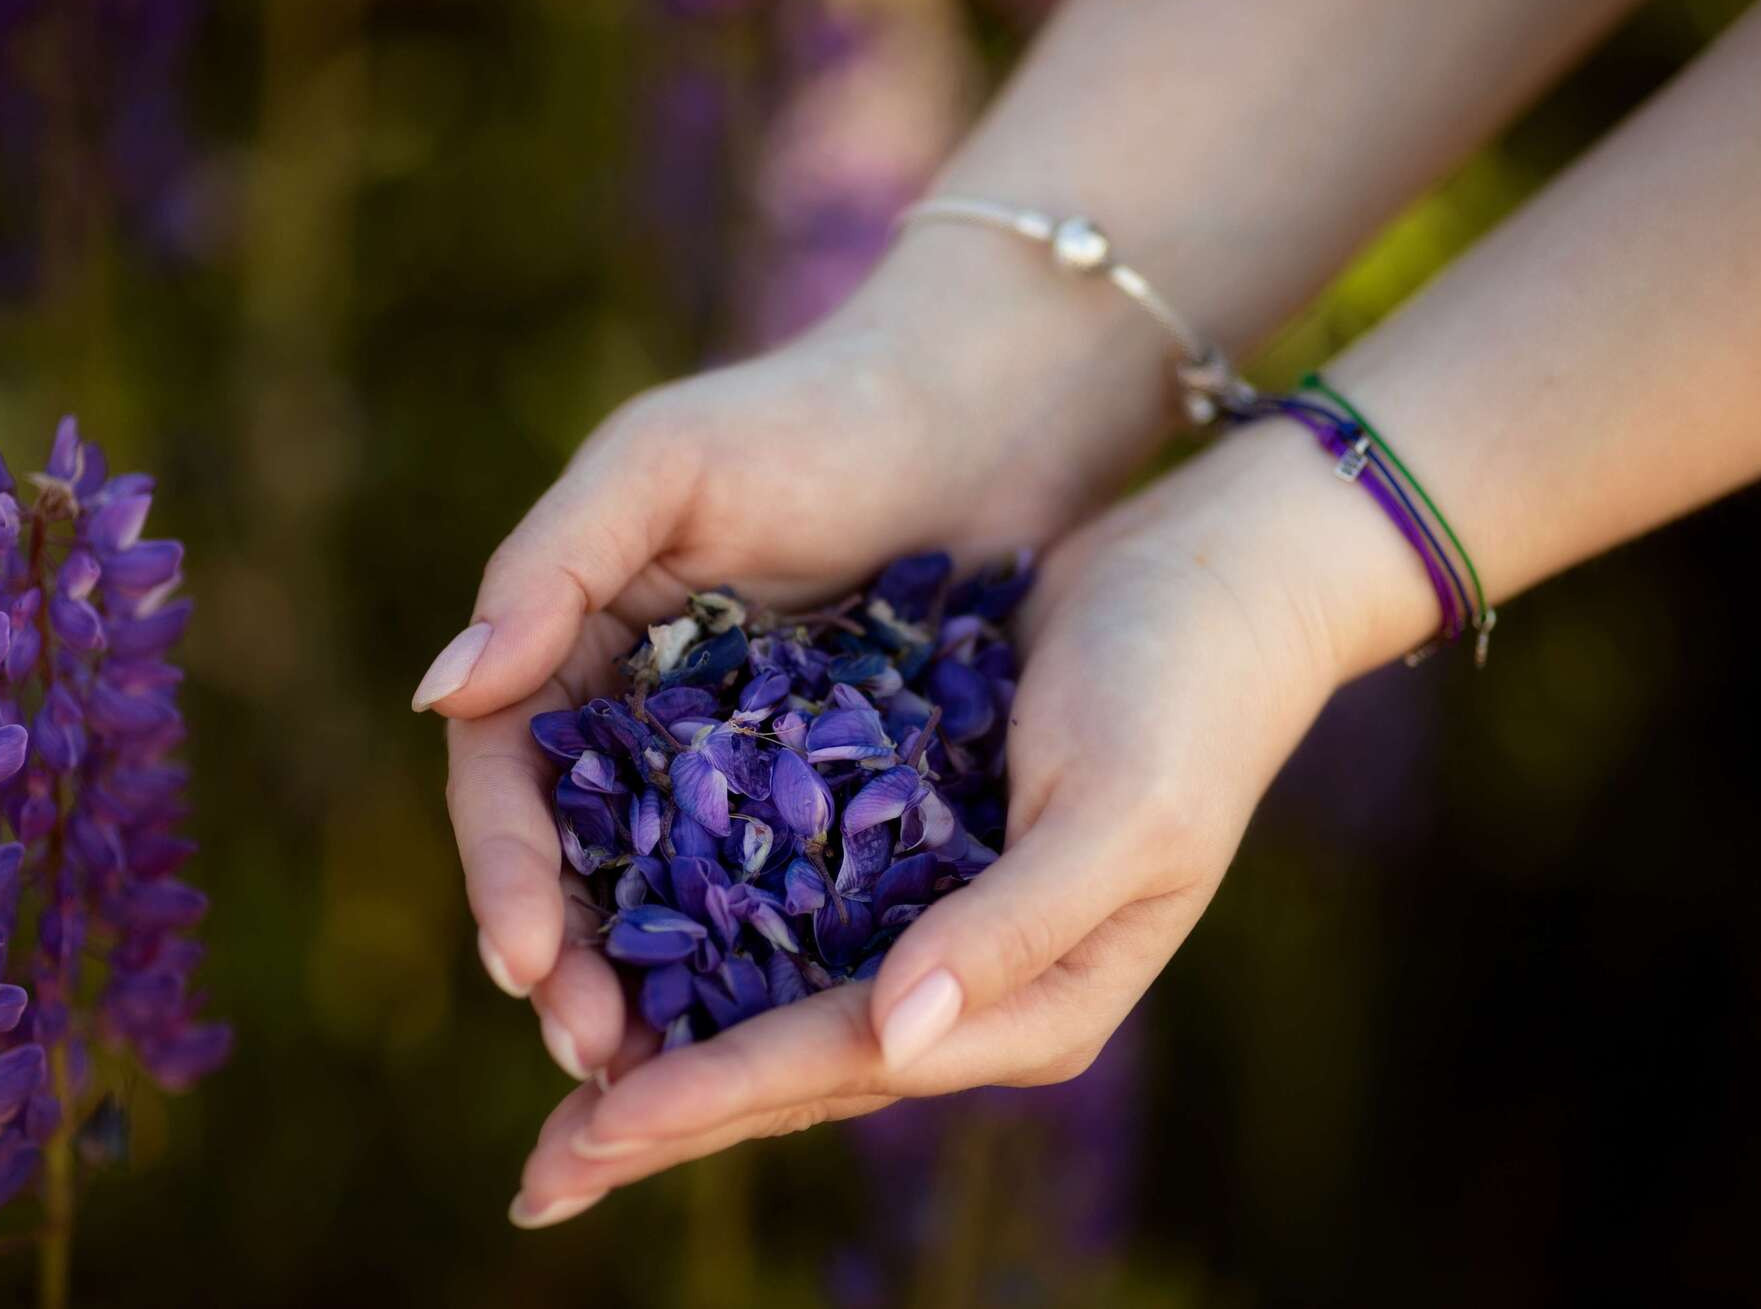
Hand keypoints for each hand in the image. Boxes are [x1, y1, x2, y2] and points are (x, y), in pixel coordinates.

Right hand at [431, 230, 1178, 1084]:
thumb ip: (548, 568)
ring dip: (657, 988)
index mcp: (575, 644)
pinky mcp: (825, 791)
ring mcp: (732, 762)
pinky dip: (762, 958)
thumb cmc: (810, 419)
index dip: (506, 871)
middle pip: (579, 862)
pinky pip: (778, 887)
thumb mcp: (660, 466)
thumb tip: (442, 692)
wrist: (977, 419)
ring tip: (667, 1075)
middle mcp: (639, 717)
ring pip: (671, 896)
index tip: (526, 961)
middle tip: (595, 1055)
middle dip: (573, 963)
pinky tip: (777, 1027)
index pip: (509, 776)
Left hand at [504, 421, 1424, 1225]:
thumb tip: (894, 1036)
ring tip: (568, 1099)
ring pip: (782, 1008)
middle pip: (798, 1067)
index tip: (593, 1132)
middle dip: (671, 1117)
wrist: (1216, 584)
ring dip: (678, 1050)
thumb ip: (1010, 930)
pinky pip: (794, 923)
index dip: (713, 1097)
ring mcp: (941, 926)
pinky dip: (714, 951)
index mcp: (1032, 1006)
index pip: (843, 1062)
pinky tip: (633, 957)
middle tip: (543, 1176)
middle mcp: (975, 988)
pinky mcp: (914, 855)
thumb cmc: (1187, 700)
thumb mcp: (1120, 815)